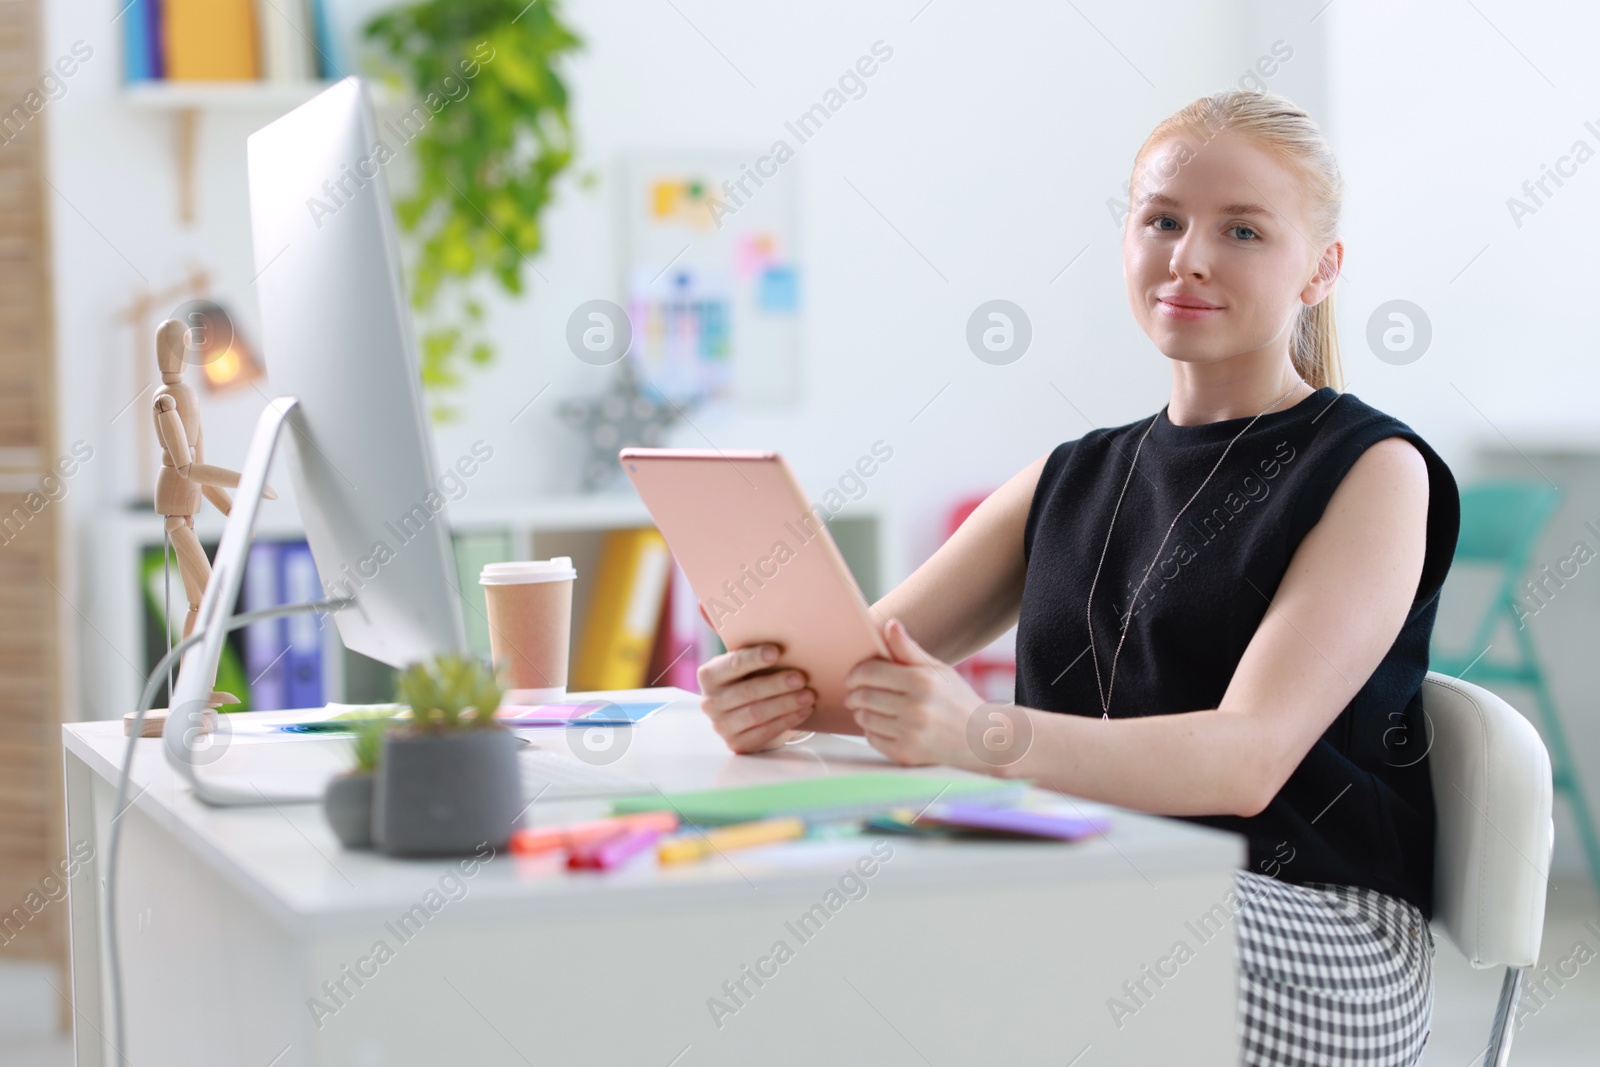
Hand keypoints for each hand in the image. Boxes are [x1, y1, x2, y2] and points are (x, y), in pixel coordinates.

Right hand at [696, 643, 816, 753]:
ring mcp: (721, 725)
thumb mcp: (745, 664)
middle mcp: (710, 702)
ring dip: (785, 704)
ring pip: (756, 714)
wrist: (744, 711)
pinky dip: (787, 720)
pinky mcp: (736, 743)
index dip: (753, 658)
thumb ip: (754, 652)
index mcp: (708, 675)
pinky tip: (803, 711)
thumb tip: (785, 637)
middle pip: (747, 691)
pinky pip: (764, 732)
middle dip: (776, 684)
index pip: (731, 664)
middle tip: (800, 678)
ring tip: (808, 696)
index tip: (776, 652)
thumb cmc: (749, 678)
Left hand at [844, 617, 986, 767]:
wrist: (982, 739)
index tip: (853, 677)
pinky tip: (881, 725)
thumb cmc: (957, 700)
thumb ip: (909, 649)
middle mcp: (916, 708)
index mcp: (922, 681)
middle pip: (863, 696)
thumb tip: (890, 624)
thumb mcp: (938, 670)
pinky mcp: (907, 754)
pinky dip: (870, 731)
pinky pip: (872, 739)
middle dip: (853, 693)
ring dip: (860, 712)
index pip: (869, 672)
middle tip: (855, 693)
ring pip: (864, 718)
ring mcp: (911, 733)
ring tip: (867, 708)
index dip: (855, 673)